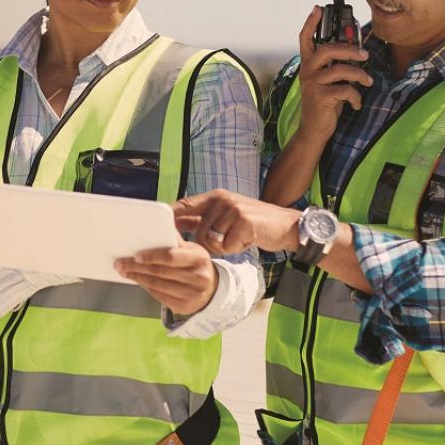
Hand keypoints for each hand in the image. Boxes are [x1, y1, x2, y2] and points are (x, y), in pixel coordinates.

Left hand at [114, 237, 218, 315]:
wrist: (212, 291)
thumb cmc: (197, 266)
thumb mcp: (192, 251)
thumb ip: (175, 242)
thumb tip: (157, 226)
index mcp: (199, 258)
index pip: (171, 256)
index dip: (151, 256)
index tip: (135, 255)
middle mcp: (197, 277)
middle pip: (160, 272)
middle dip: (136, 267)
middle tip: (121, 263)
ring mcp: (191, 294)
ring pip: (157, 285)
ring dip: (137, 278)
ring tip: (125, 272)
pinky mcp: (184, 307)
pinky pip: (159, 297)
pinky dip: (146, 288)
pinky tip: (138, 281)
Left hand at [172, 188, 300, 254]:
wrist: (286, 224)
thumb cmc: (253, 222)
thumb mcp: (226, 215)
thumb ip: (201, 218)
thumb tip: (175, 222)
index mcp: (215, 197)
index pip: (185, 204)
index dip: (171, 216)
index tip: (159, 227)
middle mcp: (222, 200)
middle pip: (198, 231)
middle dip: (209, 243)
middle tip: (226, 241)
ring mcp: (234, 209)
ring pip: (211, 240)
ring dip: (223, 247)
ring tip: (237, 238)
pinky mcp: (244, 222)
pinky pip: (227, 246)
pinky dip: (235, 248)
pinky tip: (246, 240)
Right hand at [296, 6, 372, 143]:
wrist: (314, 130)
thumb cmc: (326, 103)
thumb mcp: (330, 81)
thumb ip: (337, 66)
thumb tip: (359, 51)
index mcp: (308, 65)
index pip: (305, 39)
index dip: (310, 22)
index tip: (317, 8)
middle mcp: (307, 71)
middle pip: (327, 49)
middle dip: (350, 49)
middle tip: (364, 54)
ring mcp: (312, 84)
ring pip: (340, 70)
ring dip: (359, 75)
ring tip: (368, 82)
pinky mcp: (320, 97)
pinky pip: (345, 89)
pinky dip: (355, 96)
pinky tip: (356, 104)